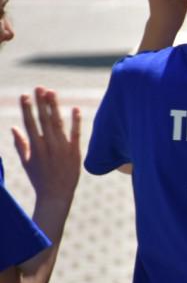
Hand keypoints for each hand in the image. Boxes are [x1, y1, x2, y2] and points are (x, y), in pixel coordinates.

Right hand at [12, 88, 80, 208]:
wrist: (56, 195)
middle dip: (41, 103)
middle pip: (44, 120)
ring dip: (55, 107)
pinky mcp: (75, 152)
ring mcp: (62, 148)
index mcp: (35, 147)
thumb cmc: (39, 178)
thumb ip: (21, 144)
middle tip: (39, 87)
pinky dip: (76, 121)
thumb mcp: (26, 162)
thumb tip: (13, 127)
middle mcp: (48, 146)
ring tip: (51, 92)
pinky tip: (75, 108)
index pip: (30, 123)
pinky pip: (76, 134)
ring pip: (58, 123)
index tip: (24, 95)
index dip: (27, 109)